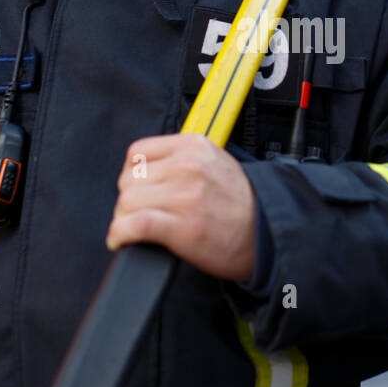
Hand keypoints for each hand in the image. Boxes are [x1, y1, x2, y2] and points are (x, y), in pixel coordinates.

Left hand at [106, 133, 256, 283]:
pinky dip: (120, 234)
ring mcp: (186, 195)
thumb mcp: (216, 163)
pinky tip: (121, 240)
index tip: (137, 190)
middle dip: (128, 200)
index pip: (138, 152)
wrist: (268, 234)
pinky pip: (134, 224)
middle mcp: (188, 166)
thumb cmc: (242, 205)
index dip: (132, 175)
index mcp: (194, 146)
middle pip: (129, 179)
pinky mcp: (183, 226)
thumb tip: (144, 173)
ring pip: (127, 202)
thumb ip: (182, 159)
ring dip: (124, 220)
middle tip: (139, 214)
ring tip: (134, 229)